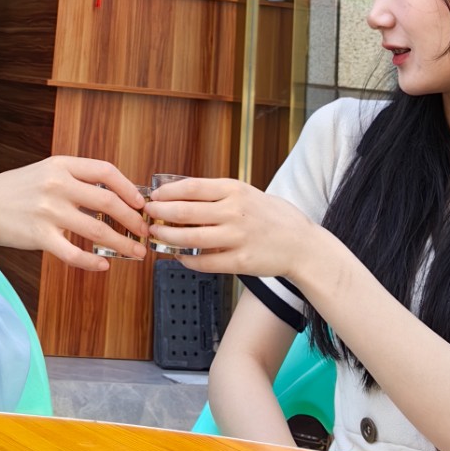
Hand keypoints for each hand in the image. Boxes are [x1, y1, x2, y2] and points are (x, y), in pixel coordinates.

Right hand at [0, 156, 147, 270]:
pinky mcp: (40, 236)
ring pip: (97, 230)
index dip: (128, 187)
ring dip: (122, 244)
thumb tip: (111, 194)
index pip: (106, 171)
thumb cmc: (17, 190)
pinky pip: (74, 253)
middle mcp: (58, 185)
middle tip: (144, 232)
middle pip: (108, 202)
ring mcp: (49, 211)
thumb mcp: (46, 171)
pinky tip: (104, 266)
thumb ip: (75, 179)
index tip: (141, 202)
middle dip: (132, 220)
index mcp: (61, 165)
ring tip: (135, 253)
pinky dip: (93, 262)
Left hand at [144, 177, 316, 281]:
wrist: (301, 244)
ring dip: (168, 238)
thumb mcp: (246, 193)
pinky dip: (187, 260)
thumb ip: (218, 194)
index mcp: (234, 189)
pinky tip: (179, 258)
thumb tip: (181, 193)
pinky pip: (205, 262)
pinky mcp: (240, 262)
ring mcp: (237, 237)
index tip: (154, 196)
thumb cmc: (272, 216)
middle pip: (185, 211)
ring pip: (190, 238)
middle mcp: (234, 211)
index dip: (167, 193)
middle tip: (148, 216)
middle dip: (161, 214)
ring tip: (157, 236)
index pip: (191, 187)